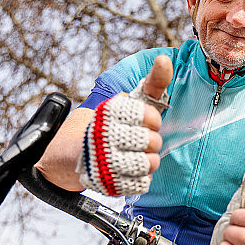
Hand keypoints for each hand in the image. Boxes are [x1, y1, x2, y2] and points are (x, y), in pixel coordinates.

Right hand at [77, 55, 171, 195]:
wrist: (80, 152)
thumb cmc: (118, 123)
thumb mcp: (133, 100)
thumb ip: (154, 81)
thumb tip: (164, 60)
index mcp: (110, 112)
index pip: (150, 116)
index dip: (152, 120)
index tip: (145, 121)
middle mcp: (103, 135)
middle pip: (152, 142)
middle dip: (152, 141)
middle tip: (141, 140)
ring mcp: (104, 162)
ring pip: (148, 164)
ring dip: (149, 160)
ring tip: (139, 155)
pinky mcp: (106, 184)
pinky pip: (140, 184)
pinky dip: (141, 178)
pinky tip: (131, 169)